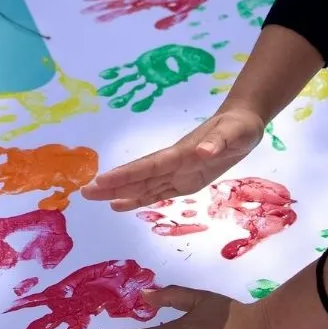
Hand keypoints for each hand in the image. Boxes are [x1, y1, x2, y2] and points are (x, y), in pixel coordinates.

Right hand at [80, 108, 263, 209]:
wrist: (242, 123)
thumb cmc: (239, 127)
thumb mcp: (235, 133)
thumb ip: (217, 142)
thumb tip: (201, 151)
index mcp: (181, 152)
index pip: (148, 166)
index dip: (126, 175)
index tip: (101, 181)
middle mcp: (173, 163)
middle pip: (138, 175)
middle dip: (113, 184)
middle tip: (85, 193)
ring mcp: (177, 171)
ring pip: (144, 184)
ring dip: (121, 192)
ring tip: (96, 200)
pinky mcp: (185, 180)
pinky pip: (157, 190)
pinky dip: (139, 198)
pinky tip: (122, 205)